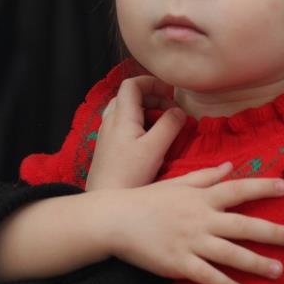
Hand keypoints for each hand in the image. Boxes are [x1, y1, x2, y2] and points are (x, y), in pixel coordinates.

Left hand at [86, 75, 184, 190]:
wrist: (104, 201)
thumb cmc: (129, 175)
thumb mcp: (155, 148)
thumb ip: (169, 125)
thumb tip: (179, 110)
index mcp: (121, 115)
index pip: (131, 84)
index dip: (152, 82)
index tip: (171, 94)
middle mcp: (110, 121)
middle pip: (130, 96)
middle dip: (153, 97)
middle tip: (172, 111)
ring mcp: (107, 134)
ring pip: (127, 111)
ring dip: (147, 112)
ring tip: (164, 125)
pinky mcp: (108, 148)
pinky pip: (124, 126)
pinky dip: (140, 125)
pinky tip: (151, 142)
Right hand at [99, 166, 283, 283]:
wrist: (115, 219)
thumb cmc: (147, 200)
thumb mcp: (177, 183)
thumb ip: (206, 176)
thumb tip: (230, 166)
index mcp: (200, 198)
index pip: (237, 190)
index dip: (262, 188)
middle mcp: (200, 218)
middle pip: (242, 225)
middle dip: (271, 232)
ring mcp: (190, 241)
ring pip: (230, 254)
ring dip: (256, 263)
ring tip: (278, 270)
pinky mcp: (178, 262)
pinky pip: (207, 276)